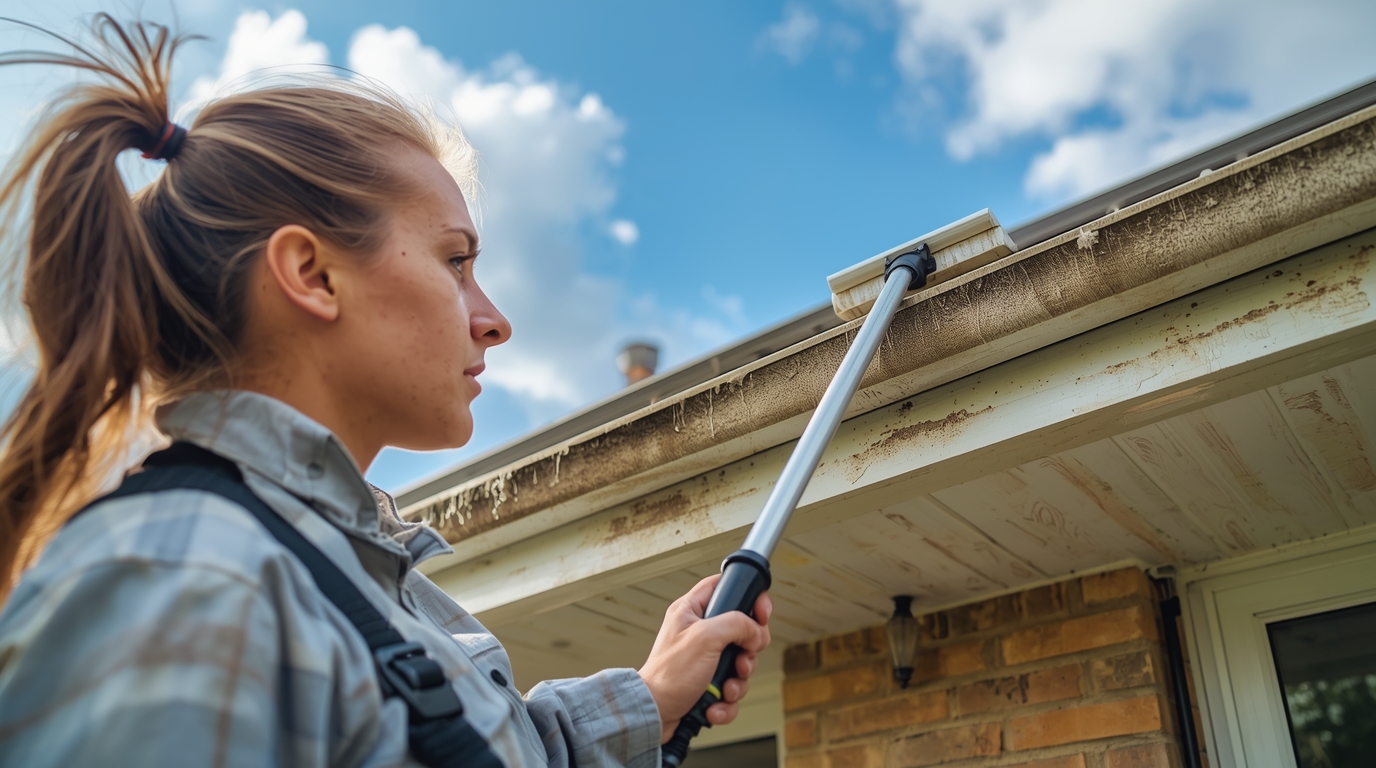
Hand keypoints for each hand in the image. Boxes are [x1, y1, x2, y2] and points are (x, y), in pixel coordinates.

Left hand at [638, 574, 772, 743]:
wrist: (655, 714)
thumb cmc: (669, 674)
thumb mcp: (705, 638)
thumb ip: (736, 624)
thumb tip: (756, 631)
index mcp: (691, 611)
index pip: (723, 586)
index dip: (746, 594)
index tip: (761, 613)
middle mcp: (699, 632)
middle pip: (741, 630)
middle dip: (748, 650)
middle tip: (742, 659)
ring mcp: (704, 659)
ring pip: (740, 663)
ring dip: (738, 681)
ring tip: (725, 688)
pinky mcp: (707, 683)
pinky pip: (731, 687)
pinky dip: (727, 700)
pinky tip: (715, 705)